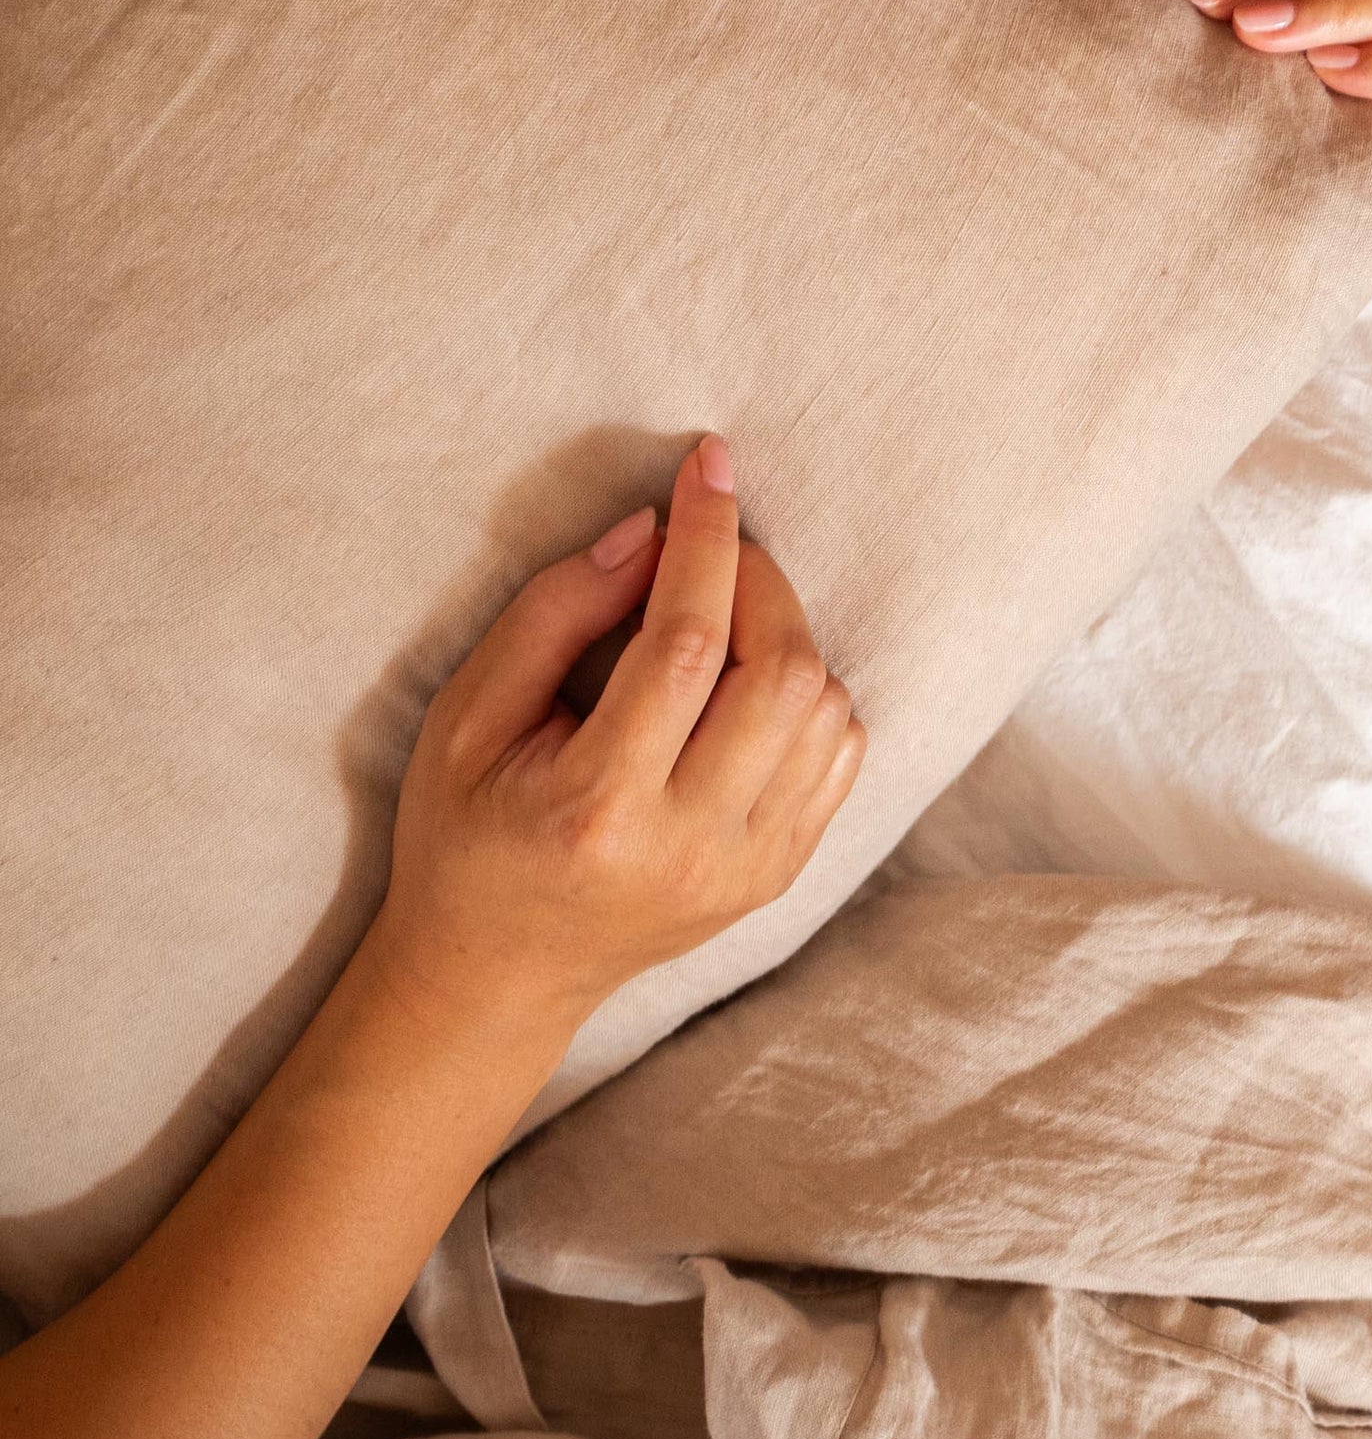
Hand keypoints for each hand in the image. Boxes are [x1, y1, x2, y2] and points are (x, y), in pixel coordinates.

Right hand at [364, 435, 864, 1033]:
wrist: (499, 972)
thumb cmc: (464, 835)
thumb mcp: (466, 718)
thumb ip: (553, 615)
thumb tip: (648, 531)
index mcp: (599, 805)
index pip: (685, 645)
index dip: (707, 540)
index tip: (708, 466)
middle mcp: (692, 845)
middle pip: (780, 674)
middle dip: (759, 579)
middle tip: (714, 542)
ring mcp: (750, 868)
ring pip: (826, 710)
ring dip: (786, 634)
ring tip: (718, 616)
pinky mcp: (781, 874)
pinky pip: (839, 754)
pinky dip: (811, 693)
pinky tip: (747, 681)